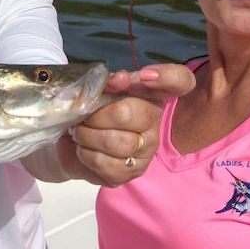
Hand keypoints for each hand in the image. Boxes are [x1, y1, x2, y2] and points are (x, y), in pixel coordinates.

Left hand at [63, 63, 194, 185]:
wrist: (70, 141)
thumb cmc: (90, 110)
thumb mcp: (96, 90)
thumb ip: (108, 81)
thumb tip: (118, 80)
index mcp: (150, 93)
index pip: (179, 81)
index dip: (167, 76)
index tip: (144, 76)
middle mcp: (155, 121)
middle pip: (130, 113)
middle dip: (97, 115)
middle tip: (84, 116)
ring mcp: (147, 149)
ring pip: (116, 142)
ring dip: (87, 135)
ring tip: (80, 132)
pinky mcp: (132, 172)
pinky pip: (107, 164)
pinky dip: (86, 155)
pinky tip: (85, 149)